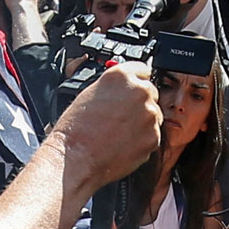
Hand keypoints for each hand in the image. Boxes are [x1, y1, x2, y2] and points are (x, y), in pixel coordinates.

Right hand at [56, 61, 161, 190]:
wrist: (75, 159)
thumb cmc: (74, 132)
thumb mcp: (88, 95)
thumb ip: (111, 88)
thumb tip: (121, 91)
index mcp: (121, 76)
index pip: (142, 70)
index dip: (135, 81)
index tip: (132, 90)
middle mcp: (139, 91)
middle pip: (149, 92)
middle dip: (138, 104)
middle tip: (119, 118)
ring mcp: (149, 114)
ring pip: (152, 115)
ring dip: (141, 122)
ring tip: (118, 133)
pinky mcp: (153, 137)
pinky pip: (152, 135)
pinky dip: (141, 140)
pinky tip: (122, 144)